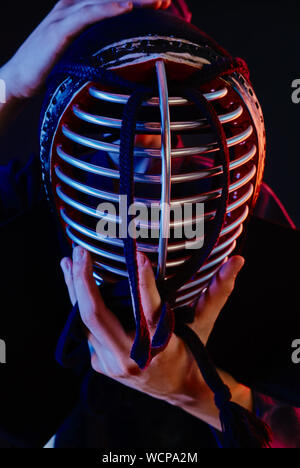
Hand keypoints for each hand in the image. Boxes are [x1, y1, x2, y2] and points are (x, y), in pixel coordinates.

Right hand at [1, 0, 171, 99]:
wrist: (19, 79)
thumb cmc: (50, 68)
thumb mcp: (79, 54)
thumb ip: (98, 49)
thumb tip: (124, 59)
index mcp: (78, 12)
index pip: (112, 0)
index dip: (137, 0)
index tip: (163, 4)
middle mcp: (73, 7)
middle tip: (167, 0)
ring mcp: (65, 16)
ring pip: (104, 1)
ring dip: (133, 0)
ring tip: (158, 1)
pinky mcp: (59, 30)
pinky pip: (87, 16)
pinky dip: (107, 10)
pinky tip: (126, 8)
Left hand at [61, 247, 248, 427]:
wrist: (176, 389)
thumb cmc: (190, 353)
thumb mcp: (204, 323)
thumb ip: (218, 291)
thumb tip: (237, 261)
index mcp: (160, 348)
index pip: (149, 312)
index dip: (144, 282)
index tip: (140, 256)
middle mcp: (130, 358)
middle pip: (96, 318)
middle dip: (84, 283)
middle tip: (81, 252)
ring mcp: (110, 363)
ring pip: (84, 322)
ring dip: (74, 289)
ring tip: (69, 260)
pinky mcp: (99, 361)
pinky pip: (84, 328)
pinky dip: (78, 303)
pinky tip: (72, 280)